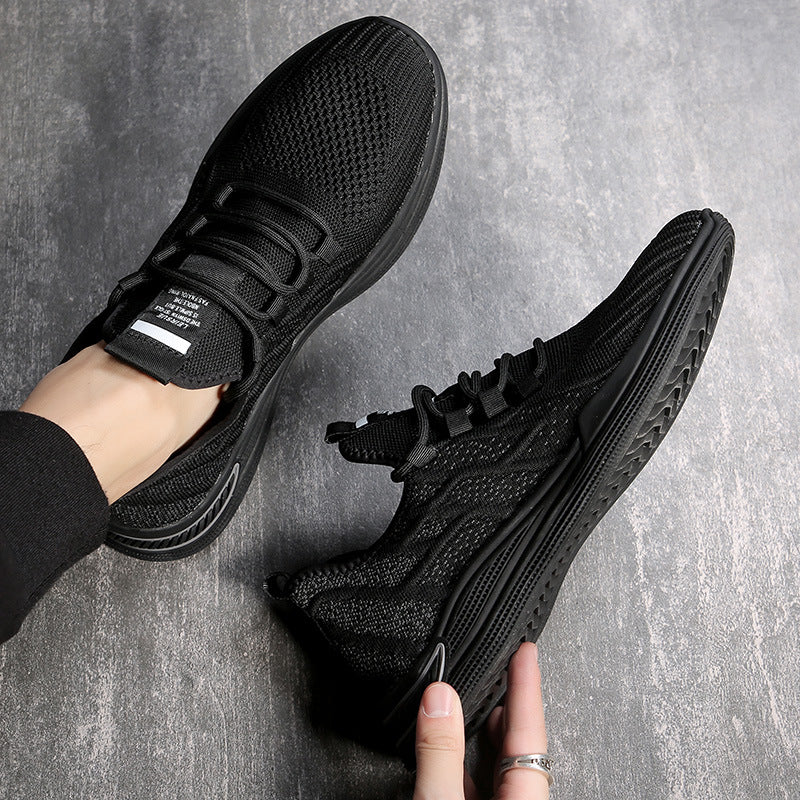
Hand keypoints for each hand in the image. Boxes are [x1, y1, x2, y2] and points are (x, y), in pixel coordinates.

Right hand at [413, 642, 548, 798]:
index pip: (530, 731)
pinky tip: (445, 751)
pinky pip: (474, 785)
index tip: (526, 652)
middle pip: (517, 744)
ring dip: (479, 732)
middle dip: (506, 703)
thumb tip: (439, 699)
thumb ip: (441, 752)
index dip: (526, 686)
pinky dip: (460, 760)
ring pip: (495, 765)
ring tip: (468, 701)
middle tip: (500, 668)